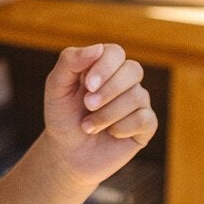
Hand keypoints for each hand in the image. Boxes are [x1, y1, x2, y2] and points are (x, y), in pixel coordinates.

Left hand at [42, 42, 158, 186]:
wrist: (67, 154)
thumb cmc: (62, 118)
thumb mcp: (56, 88)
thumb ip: (70, 62)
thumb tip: (98, 48)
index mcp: (104, 67)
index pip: (115, 53)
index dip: (105, 66)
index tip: (88, 85)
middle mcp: (125, 81)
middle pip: (133, 70)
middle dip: (109, 90)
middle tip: (87, 106)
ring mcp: (138, 102)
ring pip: (138, 96)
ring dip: (108, 114)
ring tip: (88, 127)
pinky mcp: (146, 125)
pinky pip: (145, 119)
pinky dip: (122, 128)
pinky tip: (110, 134)